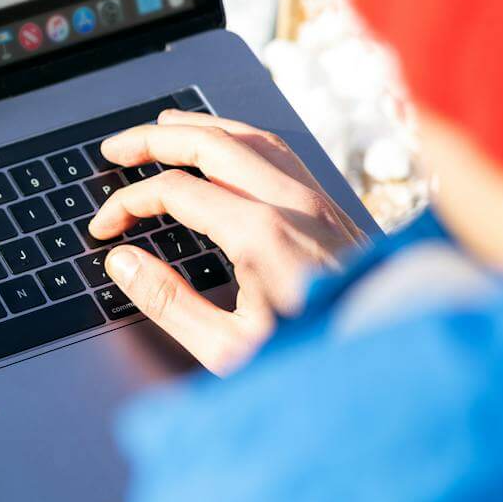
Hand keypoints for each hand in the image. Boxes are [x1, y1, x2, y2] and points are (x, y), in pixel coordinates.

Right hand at [87, 109, 364, 373]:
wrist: (396, 374)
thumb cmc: (317, 367)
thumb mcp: (228, 350)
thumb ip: (168, 301)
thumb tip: (123, 262)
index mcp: (259, 234)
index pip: (174, 191)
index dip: (128, 204)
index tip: (107, 228)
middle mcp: (291, 205)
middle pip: (211, 143)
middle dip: (155, 139)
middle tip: (116, 148)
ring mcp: (318, 202)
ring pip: (251, 137)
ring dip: (201, 128)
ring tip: (164, 127)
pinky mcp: (335, 211)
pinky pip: (282, 153)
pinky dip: (241, 139)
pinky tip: (227, 148)